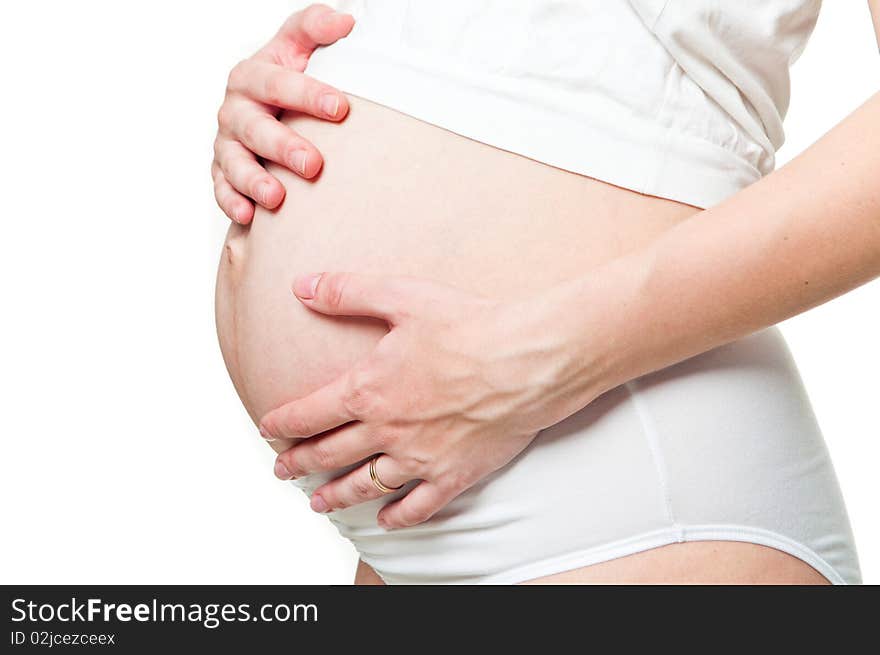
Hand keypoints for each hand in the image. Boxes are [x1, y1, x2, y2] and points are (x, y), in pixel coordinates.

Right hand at [212, 4, 354, 223]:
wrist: (265, 108)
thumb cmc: (288, 78)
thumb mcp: (299, 46)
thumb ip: (315, 27)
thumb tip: (346, 21)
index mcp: (253, 75)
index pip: (278, 82)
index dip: (308, 94)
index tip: (341, 108)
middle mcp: (235, 109)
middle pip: (255, 128)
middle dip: (283, 146)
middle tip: (313, 165)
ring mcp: (227, 143)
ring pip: (235, 163)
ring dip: (254, 180)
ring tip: (277, 198)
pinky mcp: (223, 172)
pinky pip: (223, 189)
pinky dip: (233, 203)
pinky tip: (249, 216)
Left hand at [258, 273, 595, 528]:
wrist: (527, 360)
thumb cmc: (469, 325)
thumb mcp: (402, 297)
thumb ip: (348, 292)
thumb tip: (301, 285)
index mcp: (368, 389)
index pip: (309, 413)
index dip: (281, 422)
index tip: (267, 429)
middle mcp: (386, 430)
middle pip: (330, 453)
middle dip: (299, 463)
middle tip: (282, 471)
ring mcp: (419, 457)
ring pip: (365, 485)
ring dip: (336, 495)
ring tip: (319, 504)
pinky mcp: (454, 474)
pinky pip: (418, 506)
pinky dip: (397, 517)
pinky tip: (385, 521)